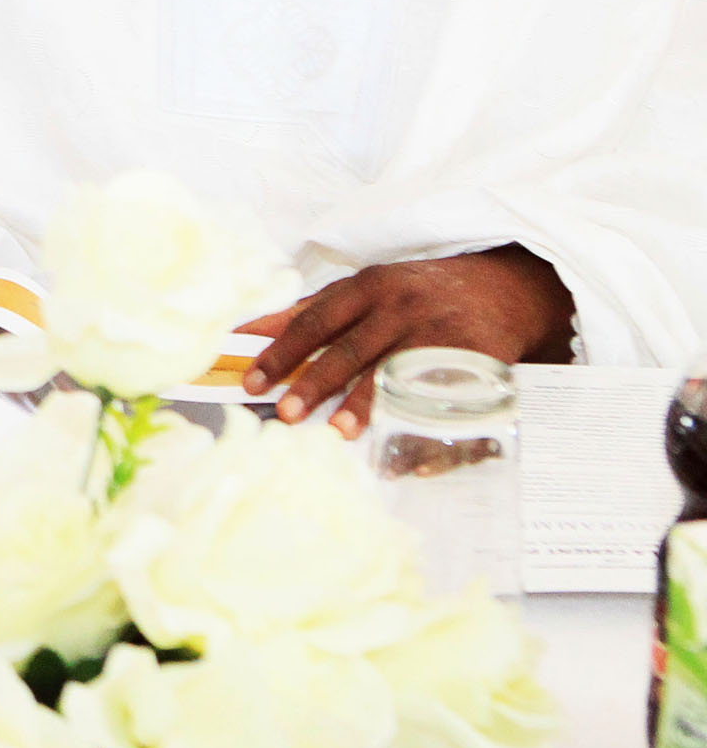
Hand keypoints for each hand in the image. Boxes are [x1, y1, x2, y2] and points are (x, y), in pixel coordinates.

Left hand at [240, 248, 575, 434]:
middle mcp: (401, 307)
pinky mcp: (478, 361)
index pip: (315, 321)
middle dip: (317, 382)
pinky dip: (428, 431)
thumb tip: (246, 333)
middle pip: (351, 348)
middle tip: (288, 414)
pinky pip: (449, 401)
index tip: (253, 382)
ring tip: (339, 432)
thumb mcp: (363, 290)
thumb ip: (310, 311)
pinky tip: (410, 459)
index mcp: (367, 288)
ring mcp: (440, 333)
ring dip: (367, 405)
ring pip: (398, 373)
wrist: (501, 289)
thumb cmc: (413, 295)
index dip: (282, 352)